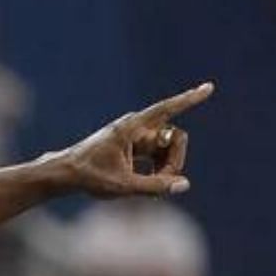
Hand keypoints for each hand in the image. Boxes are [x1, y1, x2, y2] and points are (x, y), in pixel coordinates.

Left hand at [50, 82, 214, 197]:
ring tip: (149, 188)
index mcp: (132, 128)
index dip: (189, 100)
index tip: (209, 88)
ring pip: (168, 149)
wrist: (67, 174)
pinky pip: (159, 155)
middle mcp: (137, 127)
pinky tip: (149, 186)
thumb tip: (184, 184)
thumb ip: (155, 187)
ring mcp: (137, 136)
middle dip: (175, 162)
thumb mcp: (123, 186)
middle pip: (175, 138)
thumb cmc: (90, 177)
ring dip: (166, 168)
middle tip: (162, 185)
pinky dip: (158, 170)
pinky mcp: (136, 146)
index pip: (167, 109)